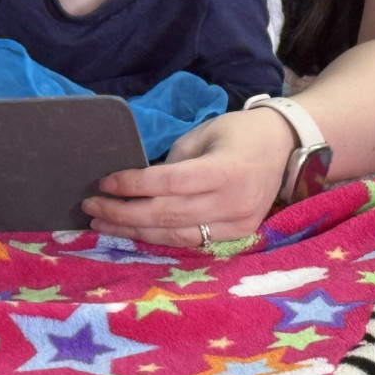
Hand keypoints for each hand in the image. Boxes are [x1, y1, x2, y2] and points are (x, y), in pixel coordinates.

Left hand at [82, 107, 293, 247]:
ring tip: (104, 225)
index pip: (168, 183)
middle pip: (167, 215)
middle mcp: (233, 202)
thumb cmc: (237, 132)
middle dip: (124, 214)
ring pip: (177, 235)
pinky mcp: (239, 236)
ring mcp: (238, 224)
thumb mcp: (203, 134)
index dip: (133, 185)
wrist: (283, 145)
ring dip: (136, 232)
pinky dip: (161, 238)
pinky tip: (135, 232)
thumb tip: (137, 184)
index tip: (104, 182)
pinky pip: (193, 242)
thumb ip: (173, 162)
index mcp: (225, 170)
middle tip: (92, 208)